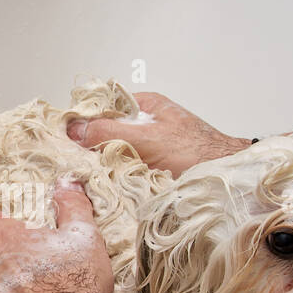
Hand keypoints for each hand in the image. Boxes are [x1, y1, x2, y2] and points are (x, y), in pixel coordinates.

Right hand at [66, 91, 250, 176]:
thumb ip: (110, 132)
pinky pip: (126, 171)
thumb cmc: (197, 152)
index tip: (65, 136)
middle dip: (91, 145)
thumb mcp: (148, 138)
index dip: (84, 119)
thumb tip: (74, 129)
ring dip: (104, 165)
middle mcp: (146, 124)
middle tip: (74, 160)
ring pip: (115, 153)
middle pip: (107, 131)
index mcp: (146, 106)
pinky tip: (108, 186)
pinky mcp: (153, 170)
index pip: (104, 106)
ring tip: (89, 175)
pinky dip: (117, 178)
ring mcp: (149, 147)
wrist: (227, 179)